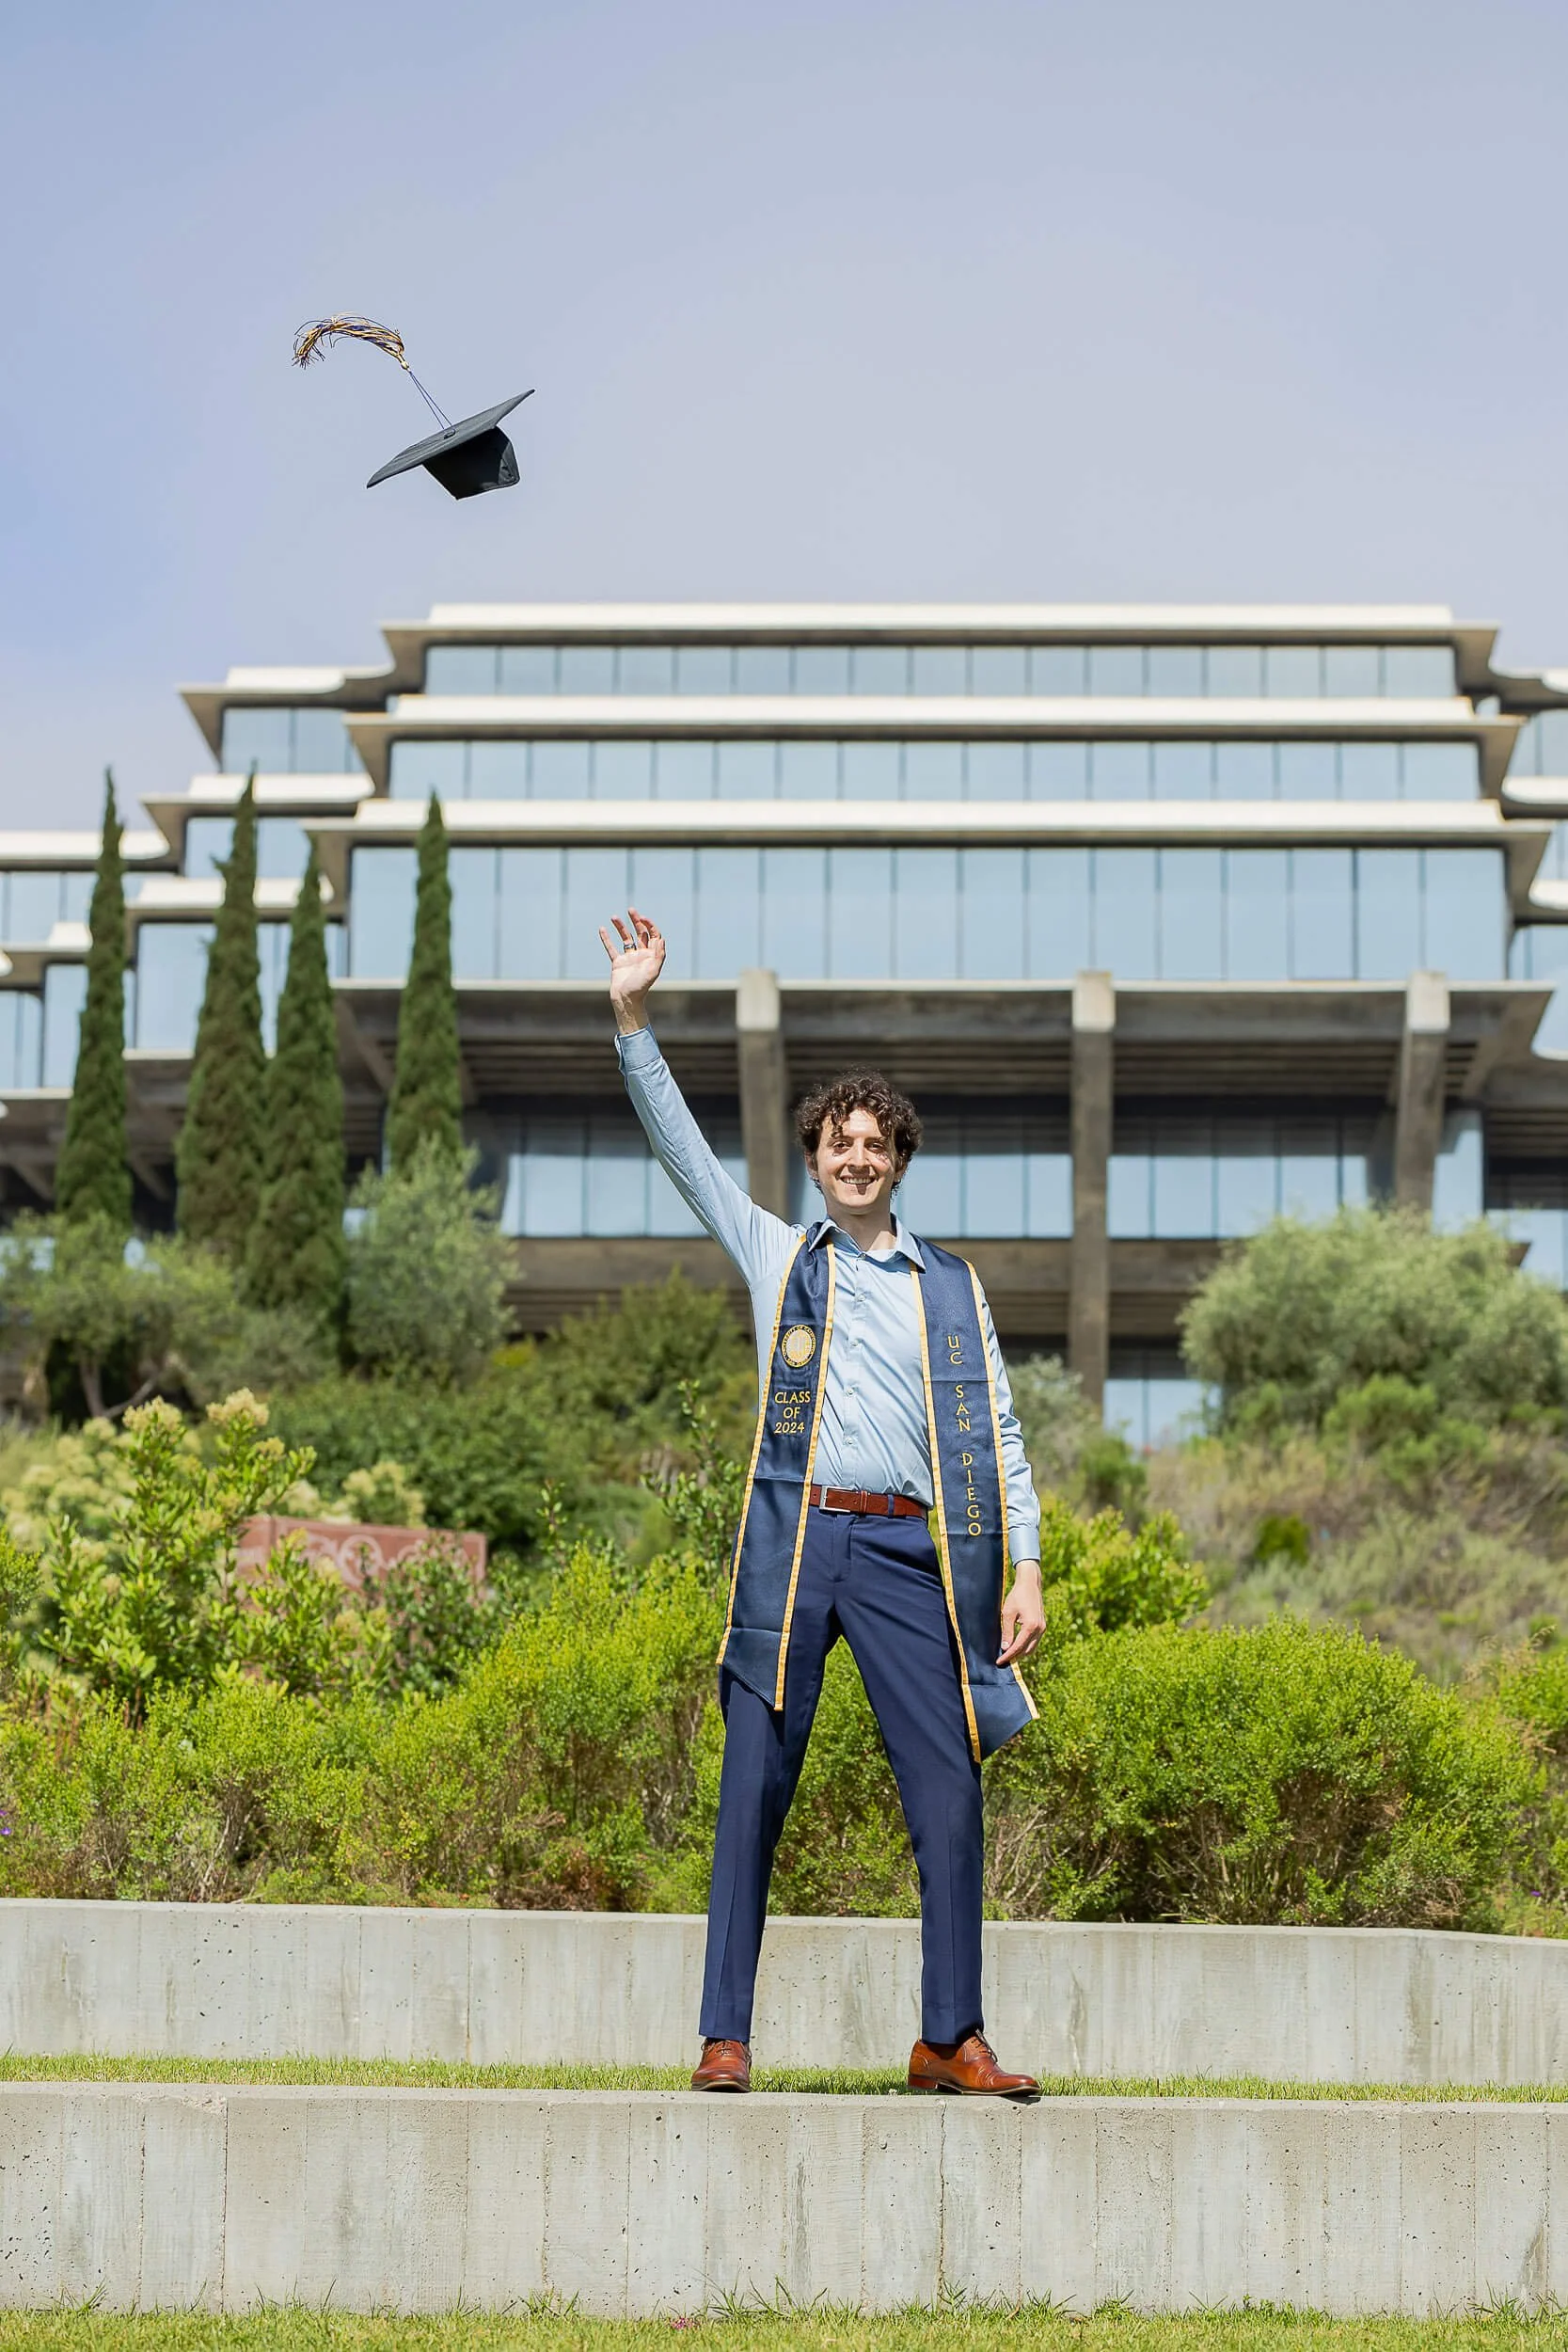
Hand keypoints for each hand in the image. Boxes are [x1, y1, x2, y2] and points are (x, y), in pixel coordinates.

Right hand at [599, 906, 666, 1034]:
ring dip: (621, 927)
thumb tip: (661, 939)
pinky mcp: (618, 962)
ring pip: (625, 938)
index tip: (642, 918)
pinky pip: (611, 948)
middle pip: (640, 933)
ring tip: (613, 917)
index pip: (653, 935)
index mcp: (651, 955)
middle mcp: (641, 954)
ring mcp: (629, 957)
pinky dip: (606, 939)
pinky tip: (602, 929)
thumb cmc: (641, 987)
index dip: (649, 925)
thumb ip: (658, 955)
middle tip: (631, 910)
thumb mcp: (653, 971)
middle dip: (636, 921)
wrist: (626, 1000)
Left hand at [997, 1561, 1044, 1665]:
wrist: (1030, 1583)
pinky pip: (1034, 1641)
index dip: (1008, 1656)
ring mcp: (1043, 1628)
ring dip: (1020, 1653)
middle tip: (1002, 1660)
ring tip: (1008, 1654)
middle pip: (1026, 1651)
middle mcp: (1039, 1629)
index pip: (1018, 1647)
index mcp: (1031, 1626)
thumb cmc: (1017, 1596)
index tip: (999, 1662)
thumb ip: (1007, 1631)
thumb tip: (1005, 1648)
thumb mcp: (1008, 1613)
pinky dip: (1025, 1646)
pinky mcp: (1042, 1626)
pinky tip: (1016, 1645)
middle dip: (1014, 1657)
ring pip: (1032, 1648)